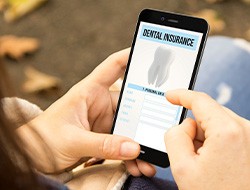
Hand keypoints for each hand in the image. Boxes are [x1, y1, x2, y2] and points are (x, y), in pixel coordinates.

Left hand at [17, 49, 154, 176]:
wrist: (33, 157)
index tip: (150, 54)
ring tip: (149, 162)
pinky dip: (131, 155)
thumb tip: (133, 148)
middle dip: (146, 118)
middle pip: (131, 103)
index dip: (131, 57)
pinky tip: (138, 166)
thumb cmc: (44, 138)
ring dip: (139, 144)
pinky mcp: (104, 137)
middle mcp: (100, 103)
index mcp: (89, 91)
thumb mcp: (72, 140)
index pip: (113, 67)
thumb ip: (102, 144)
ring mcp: (104, 121)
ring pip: (130, 128)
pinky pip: (123, 144)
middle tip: (160, 130)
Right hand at [165, 89, 249, 189]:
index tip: (170, 96)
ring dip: (205, 138)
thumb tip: (183, 125)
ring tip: (205, 164)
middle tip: (189, 154)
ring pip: (216, 124)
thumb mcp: (182, 167)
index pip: (199, 100)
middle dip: (193, 129)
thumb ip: (174, 135)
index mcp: (227, 131)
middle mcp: (245, 130)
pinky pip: (227, 133)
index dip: (181, 95)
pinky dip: (215, 143)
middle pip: (207, 114)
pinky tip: (216, 164)